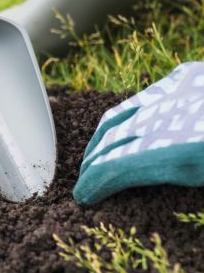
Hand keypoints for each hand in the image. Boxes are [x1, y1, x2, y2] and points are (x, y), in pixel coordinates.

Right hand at [74, 62, 203, 204]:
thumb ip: (178, 176)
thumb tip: (135, 193)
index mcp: (188, 150)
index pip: (121, 164)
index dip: (96, 181)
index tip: (83, 195)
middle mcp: (176, 115)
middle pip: (116, 138)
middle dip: (93, 161)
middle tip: (83, 181)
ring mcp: (182, 90)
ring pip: (124, 113)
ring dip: (103, 136)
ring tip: (94, 156)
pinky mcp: (189, 77)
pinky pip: (147, 95)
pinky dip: (128, 113)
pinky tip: (125, 125)